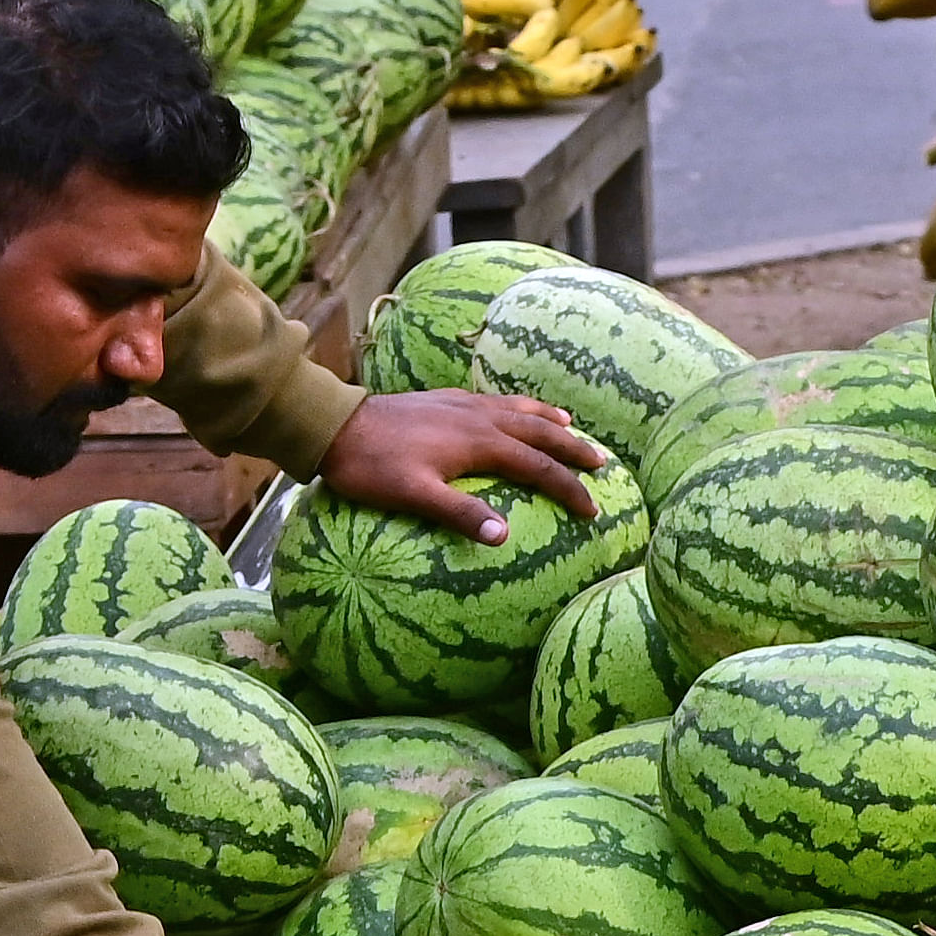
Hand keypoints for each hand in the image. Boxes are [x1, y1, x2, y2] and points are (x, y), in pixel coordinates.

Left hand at [318, 390, 607, 542]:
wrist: (333, 425)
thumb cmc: (371, 466)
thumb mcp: (414, 495)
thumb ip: (460, 514)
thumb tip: (503, 536)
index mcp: (478, 441)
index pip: (537, 466)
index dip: (568, 488)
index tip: (592, 510)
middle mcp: (477, 416)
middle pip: (538, 430)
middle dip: (572, 447)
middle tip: (602, 463)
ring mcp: (461, 404)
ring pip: (518, 408)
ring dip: (549, 419)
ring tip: (572, 424)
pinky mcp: (444, 399)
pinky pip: (495, 400)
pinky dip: (517, 405)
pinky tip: (515, 410)